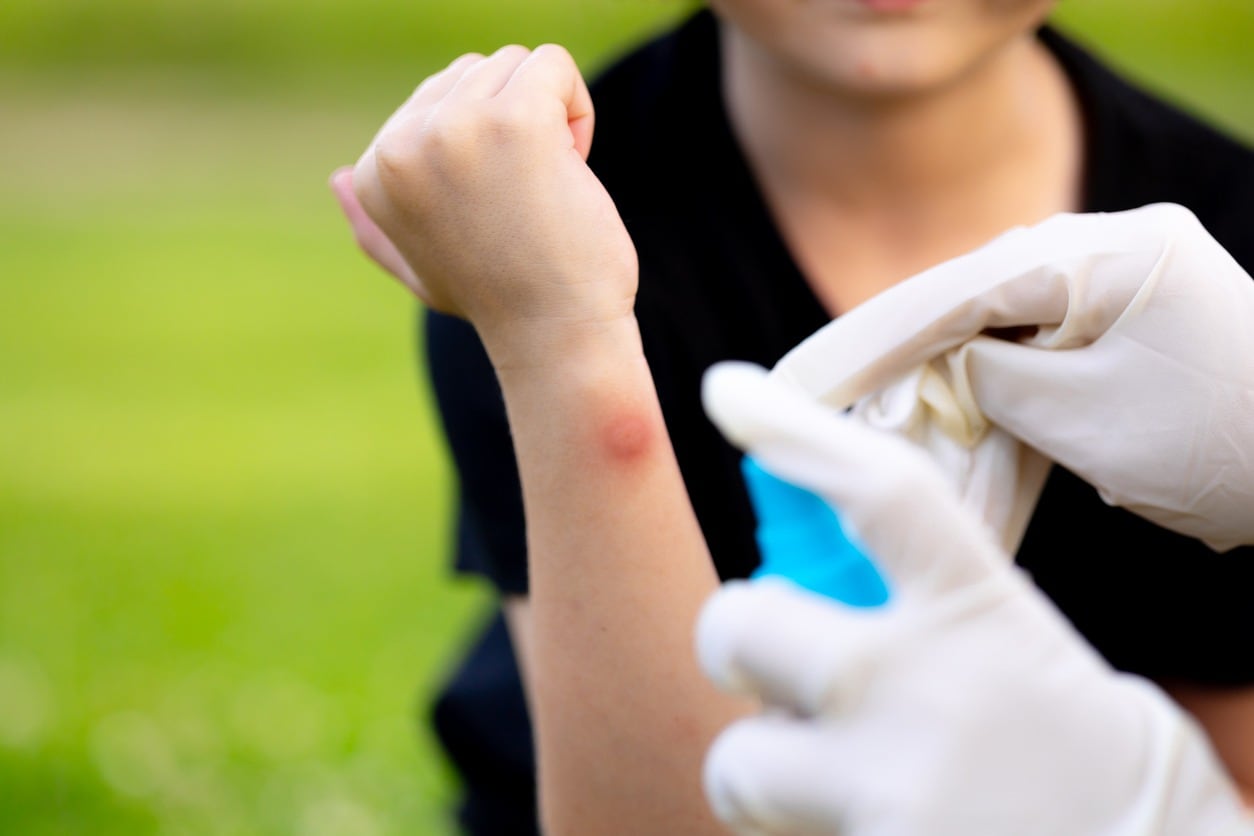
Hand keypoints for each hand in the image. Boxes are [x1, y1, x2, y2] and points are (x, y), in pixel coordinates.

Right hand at [338, 45, 638, 366]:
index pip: (439, 97)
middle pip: (477, 71)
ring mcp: (455, 128)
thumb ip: (377, 225)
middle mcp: (402, 145)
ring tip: (547, 186)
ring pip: (517, 63)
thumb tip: (339, 178)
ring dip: (550, 118)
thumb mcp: (421, 269)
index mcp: (373, 173)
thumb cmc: (501, 304)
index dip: (486, 146)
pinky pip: (554, 65)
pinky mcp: (514, 119)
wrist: (554, 335)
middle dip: (516, 122)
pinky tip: (574, 166)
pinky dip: (578, 108)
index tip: (494, 210)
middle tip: (526, 201)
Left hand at [694, 361, 1249, 835]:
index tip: (727, 392)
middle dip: (734, 636)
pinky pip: (776, 834)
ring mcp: (891, 786)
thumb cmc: (1096, 768)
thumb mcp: (1028, 655)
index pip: (876, 488)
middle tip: (766, 659)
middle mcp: (921, 689)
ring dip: (761, 762)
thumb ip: (936, 619)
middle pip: (744, 623)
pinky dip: (801, 827)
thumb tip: (834, 600)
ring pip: (738, 760)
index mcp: (980, 612)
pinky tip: (865, 824)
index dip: (792, 431)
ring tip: (819, 773)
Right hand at [771, 203, 1253, 551]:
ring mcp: (1117, 281)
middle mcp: (1110, 246)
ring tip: (857, 413)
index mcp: (1108, 252)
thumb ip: (987, 378)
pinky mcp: (1120, 322)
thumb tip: (932, 370)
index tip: (798, 381)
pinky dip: (986, 383)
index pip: (957, 291)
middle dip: (890, 354)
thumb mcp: (1079, 418)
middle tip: (811, 398)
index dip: (866, 340)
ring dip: (934, 373)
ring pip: (993, 322)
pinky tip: (940, 412)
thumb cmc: (1222, 451)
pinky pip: (1032, 343)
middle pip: (966, 298)